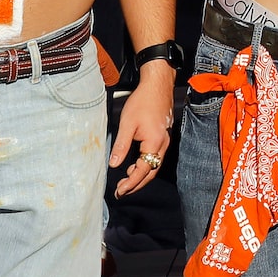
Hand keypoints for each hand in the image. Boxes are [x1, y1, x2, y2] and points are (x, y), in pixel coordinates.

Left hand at [107, 62, 173, 196]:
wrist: (158, 84)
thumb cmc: (143, 101)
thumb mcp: (127, 123)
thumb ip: (121, 146)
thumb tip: (113, 164)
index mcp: (154, 143)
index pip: (143, 171)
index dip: (131, 184)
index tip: (119, 191)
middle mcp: (163, 145)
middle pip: (151, 172)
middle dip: (136, 184)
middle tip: (121, 191)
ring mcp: (164, 141)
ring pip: (154, 166)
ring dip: (141, 177)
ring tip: (125, 182)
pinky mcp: (163, 136)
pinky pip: (155, 157)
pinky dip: (145, 166)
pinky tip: (134, 166)